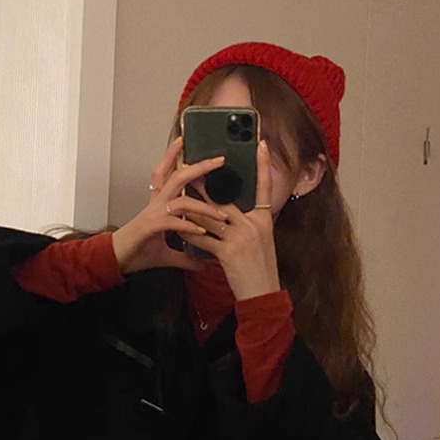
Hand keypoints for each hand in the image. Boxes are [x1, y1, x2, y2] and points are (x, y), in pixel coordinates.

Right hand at [111, 139, 229, 274]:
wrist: (115, 261)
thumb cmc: (136, 253)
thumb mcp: (167, 255)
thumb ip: (185, 256)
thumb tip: (201, 262)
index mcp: (158, 205)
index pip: (165, 174)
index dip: (172, 156)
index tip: (184, 143)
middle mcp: (156, 204)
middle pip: (177, 177)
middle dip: (198, 167)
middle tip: (218, 160)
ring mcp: (154, 214)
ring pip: (182, 201)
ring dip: (204, 207)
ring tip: (221, 215)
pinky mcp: (151, 227)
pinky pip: (174, 222)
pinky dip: (190, 226)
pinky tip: (202, 232)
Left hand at [180, 140, 280, 300]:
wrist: (262, 294)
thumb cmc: (260, 270)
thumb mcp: (261, 242)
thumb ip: (248, 224)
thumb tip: (227, 212)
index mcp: (263, 220)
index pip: (264, 186)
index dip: (263, 165)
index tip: (259, 144)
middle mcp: (253, 225)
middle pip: (226, 198)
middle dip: (205, 184)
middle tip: (190, 167)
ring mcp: (241, 238)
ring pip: (209, 216)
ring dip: (190, 206)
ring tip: (175, 195)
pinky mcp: (228, 252)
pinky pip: (203, 238)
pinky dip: (189, 232)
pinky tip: (178, 226)